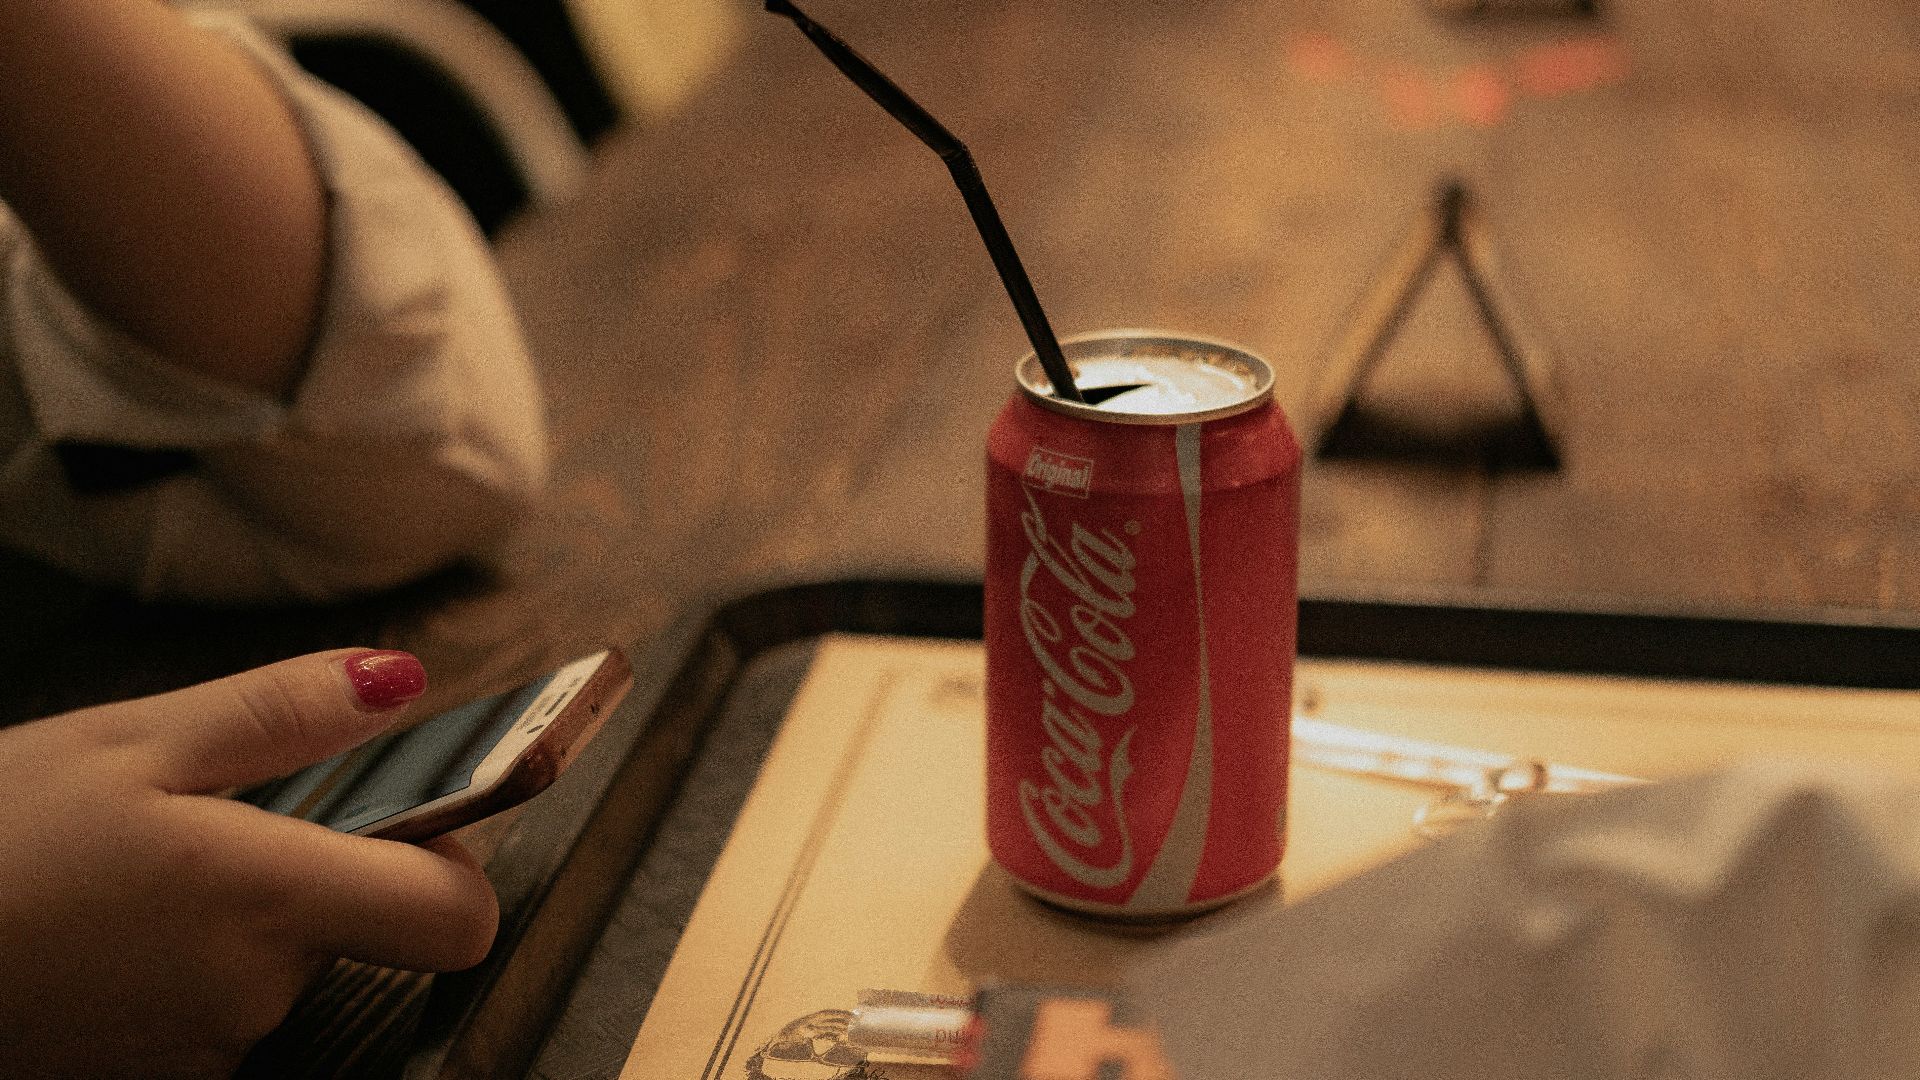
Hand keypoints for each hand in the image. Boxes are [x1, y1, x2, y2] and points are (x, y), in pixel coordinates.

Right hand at [0, 650, 498, 1078]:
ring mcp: (204, 1048)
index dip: (455, 864)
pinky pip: (222, 1008)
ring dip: (251, 917)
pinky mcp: (157, 1073)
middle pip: (367, 930)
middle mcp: (254, 994)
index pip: (459, 919)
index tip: (417, 820)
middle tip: (230, 817)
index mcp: (268, 900)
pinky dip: (196, 963)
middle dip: (325, 869)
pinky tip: (122, 922)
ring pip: (289, 967)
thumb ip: (285, 711)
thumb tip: (402, 682)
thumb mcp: (132, 739)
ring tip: (149, 869)